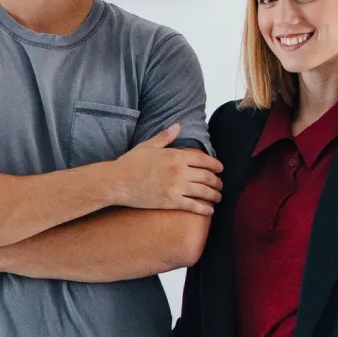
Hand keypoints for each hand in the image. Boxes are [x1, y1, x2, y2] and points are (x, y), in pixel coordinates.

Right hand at [106, 125, 222, 213]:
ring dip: (214, 195)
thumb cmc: (130, 163)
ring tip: (217, 197)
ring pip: (204, 192)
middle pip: (207, 176)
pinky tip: (210, 211)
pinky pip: (193, 206)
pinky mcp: (171, 201)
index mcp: (176, 156)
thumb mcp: (148, 146)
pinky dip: (204, 209)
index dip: (215, 165)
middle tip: (220, 185)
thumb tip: (177, 125)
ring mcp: (176, 187)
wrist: (117, 182)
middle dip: (217, 181)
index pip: (204, 160)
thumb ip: (165, 136)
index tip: (220, 168)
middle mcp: (180, 171)